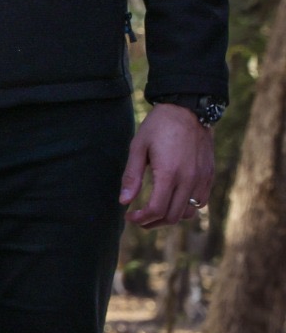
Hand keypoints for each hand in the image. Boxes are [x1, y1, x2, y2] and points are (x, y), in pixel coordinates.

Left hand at [121, 102, 215, 228]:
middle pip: (172, 216)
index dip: (141, 219)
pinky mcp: (209, 175)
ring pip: (188, 213)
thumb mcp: (138, 147)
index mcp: (169, 173)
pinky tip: (172, 201)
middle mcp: (189, 179)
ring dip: (170, 218)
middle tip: (138, 219)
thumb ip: (131, 176)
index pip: (157, 209)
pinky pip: (200, 202)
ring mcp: (202, 178)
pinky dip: (186, 208)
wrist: (188, 109)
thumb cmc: (159, 126)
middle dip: (152, 223)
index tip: (129, 216)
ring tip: (154, 213)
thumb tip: (124, 202)